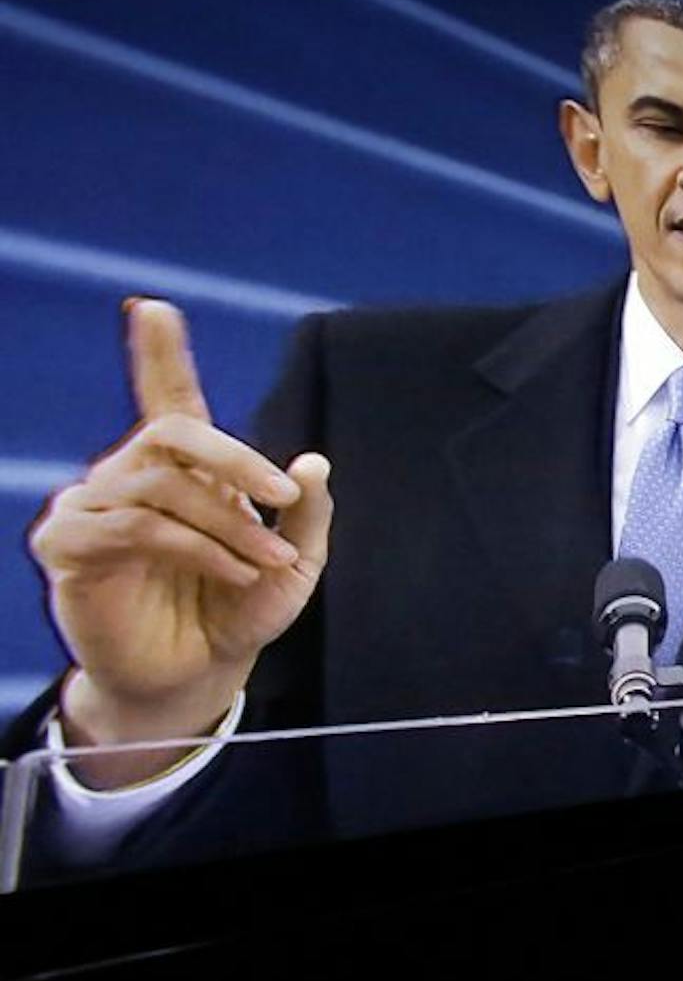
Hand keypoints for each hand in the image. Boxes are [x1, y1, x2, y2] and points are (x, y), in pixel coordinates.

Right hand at [28, 300, 332, 783]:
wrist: (201, 673)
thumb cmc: (241, 610)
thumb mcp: (296, 562)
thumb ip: (308, 514)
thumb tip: (314, 463)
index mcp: (183, 470)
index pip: (166, 398)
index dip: (159, 354)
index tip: (153, 307)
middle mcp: (131, 477)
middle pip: (172, 433)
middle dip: (236, 458)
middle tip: (283, 495)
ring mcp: (93, 508)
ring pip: (163, 486)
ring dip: (228, 523)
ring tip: (265, 560)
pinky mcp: (70, 548)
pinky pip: (138, 526)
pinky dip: (198, 548)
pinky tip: (232, 572)